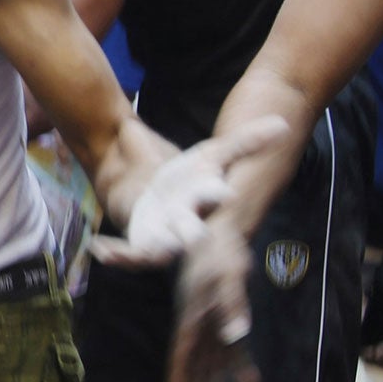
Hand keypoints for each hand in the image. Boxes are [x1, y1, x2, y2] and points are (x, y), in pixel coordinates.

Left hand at [90, 116, 291, 268]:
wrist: (148, 182)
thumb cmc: (187, 174)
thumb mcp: (212, 153)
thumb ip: (245, 142)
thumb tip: (283, 125)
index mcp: (204, 201)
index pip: (214, 198)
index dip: (217, 196)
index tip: (223, 192)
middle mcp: (187, 224)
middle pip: (192, 231)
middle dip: (193, 231)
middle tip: (195, 234)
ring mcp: (163, 237)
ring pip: (163, 250)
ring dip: (160, 249)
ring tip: (155, 250)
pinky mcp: (139, 244)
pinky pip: (129, 256)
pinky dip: (115, 255)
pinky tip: (99, 249)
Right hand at [165, 221, 258, 381]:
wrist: (222, 228)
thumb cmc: (221, 249)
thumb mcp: (229, 274)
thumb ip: (233, 305)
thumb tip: (236, 335)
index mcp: (193, 312)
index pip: (183, 350)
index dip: (177, 376)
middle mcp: (198, 320)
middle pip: (195, 361)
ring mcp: (210, 318)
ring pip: (211, 358)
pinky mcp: (224, 314)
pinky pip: (231, 344)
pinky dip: (238, 364)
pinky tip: (248, 381)